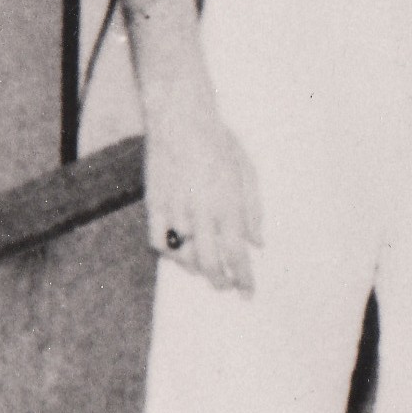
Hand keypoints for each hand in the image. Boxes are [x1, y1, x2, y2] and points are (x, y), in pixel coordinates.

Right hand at [143, 100, 262, 293]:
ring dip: (196, 269)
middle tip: (227, 287)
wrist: (181, 118)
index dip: (244, 278)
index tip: (248, 294)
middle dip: (221, 282)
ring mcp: (175, 208)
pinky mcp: (153, 203)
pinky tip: (179, 254)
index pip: (238, 254)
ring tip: (205, 271)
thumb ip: (253, 212)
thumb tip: (258, 243)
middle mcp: (202, 212)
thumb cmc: (220, 143)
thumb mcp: (247, 173)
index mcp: (229, 205)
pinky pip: (157, 240)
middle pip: (211, 263)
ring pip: (183, 256)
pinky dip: (169, 253)